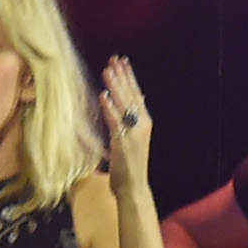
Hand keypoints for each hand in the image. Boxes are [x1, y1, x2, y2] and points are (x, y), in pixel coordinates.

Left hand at [98, 56, 152, 194]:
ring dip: (115, 87)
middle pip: (131, 95)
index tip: (122, 61)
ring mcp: (134, 133)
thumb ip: (130, 120)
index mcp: (144, 122)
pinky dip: (109, 108)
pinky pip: (115, 122)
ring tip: (108, 71)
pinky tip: (103, 96)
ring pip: (124, 105)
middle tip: (114, 60)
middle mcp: (142, 125)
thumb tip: (128, 102)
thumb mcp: (131, 138)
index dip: (129, 77)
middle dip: (122, 76)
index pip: (137, 94)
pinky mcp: (123, 143)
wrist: (134, 188)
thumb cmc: (129, 165)